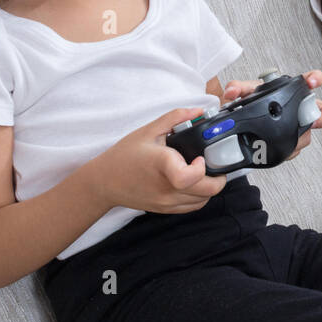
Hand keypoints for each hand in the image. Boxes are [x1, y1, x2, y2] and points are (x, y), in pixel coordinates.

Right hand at [90, 107, 227, 213]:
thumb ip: (175, 118)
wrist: (104, 182)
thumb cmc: (125, 155)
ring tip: (203, 171)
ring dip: (210, 186)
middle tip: (213, 162)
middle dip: (217, 177)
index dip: (201, 168)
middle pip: (206, 191)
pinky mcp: (167, 210)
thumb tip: (199, 112)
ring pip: (204, 200)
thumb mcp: (148, 130)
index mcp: (162, 166)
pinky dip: (200, 195)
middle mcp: (166, 188)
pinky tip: (194, 182)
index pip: (189, 177)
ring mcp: (167, 202)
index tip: (199, 157)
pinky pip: (194, 206)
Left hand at [221, 70, 321, 159]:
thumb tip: (231, 92)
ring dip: (298, 138)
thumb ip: (238, 89)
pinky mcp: (292, 143)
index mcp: (290, 91)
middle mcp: (299, 108)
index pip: (311, 79)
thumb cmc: (251, 104)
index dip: (315, 79)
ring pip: (308, 134)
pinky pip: (296, 149)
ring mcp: (298, 126)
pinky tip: (277, 148)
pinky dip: (288, 150)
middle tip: (314, 120)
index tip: (313, 82)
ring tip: (284, 138)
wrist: (243, 126)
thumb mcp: (244, 93)